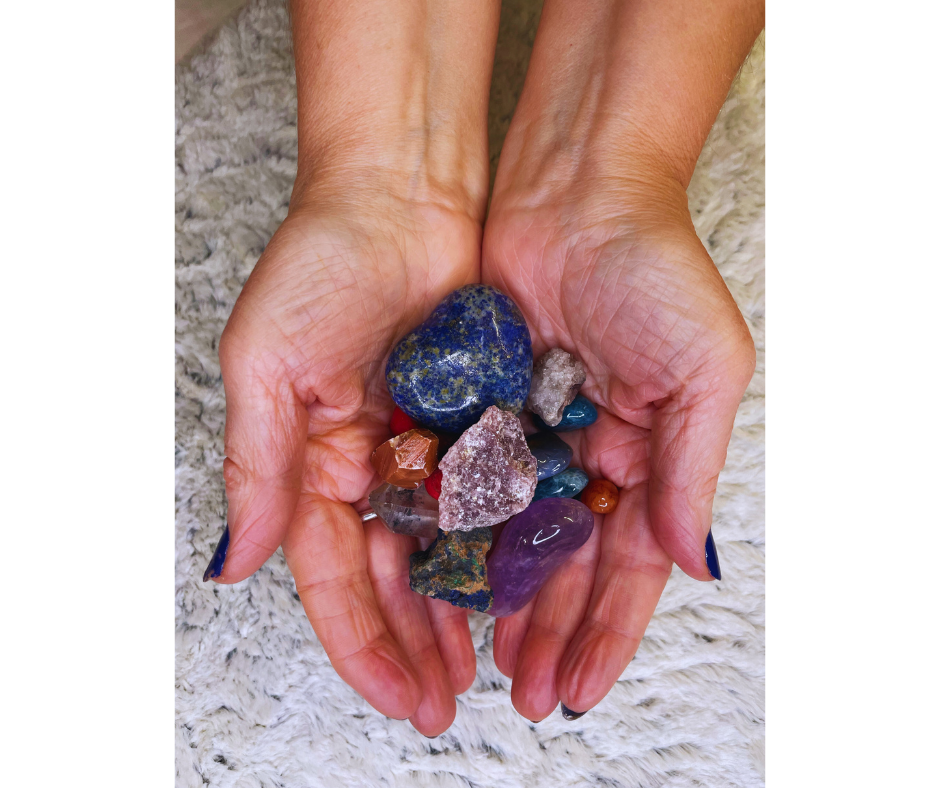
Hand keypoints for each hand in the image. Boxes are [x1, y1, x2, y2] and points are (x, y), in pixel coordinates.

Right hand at [214, 188, 481, 734]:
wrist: (401, 191)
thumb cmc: (321, 263)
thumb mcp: (267, 363)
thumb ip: (256, 465)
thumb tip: (236, 562)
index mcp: (310, 460)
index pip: (329, 576)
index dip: (361, 641)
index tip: (401, 695)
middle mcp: (367, 462)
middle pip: (388, 577)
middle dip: (415, 642)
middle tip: (450, 701)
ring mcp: (424, 444)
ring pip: (442, 548)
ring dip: (460, 610)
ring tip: (490, 666)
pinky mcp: (477, 417)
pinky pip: (490, 494)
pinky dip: (501, 542)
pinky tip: (522, 586)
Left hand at [482, 179, 754, 719]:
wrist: (578, 188)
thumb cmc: (656, 267)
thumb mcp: (701, 368)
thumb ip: (691, 468)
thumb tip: (692, 562)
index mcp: (648, 454)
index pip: (629, 565)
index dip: (606, 629)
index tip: (576, 685)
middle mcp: (589, 453)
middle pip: (565, 565)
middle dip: (547, 629)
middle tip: (521, 689)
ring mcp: (532, 432)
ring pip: (512, 536)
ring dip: (500, 598)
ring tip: (479, 657)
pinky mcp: (482, 403)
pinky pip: (468, 480)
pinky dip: (458, 531)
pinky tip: (442, 578)